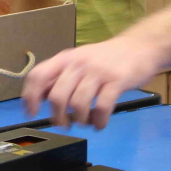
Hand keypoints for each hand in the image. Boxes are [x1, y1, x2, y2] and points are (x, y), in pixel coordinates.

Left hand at [22, 37, 159, 129]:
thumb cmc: (106, 58)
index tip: (30, 113)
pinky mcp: (117, 81)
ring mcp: (98, 72)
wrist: (140, 46)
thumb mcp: (79, 62)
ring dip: (80, 120)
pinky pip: (102, 107)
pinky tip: (100, 124)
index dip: (30, 97)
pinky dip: (99, 122)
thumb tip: (40, 97)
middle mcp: (79, 64)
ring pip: (78, 104)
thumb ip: (61, 77)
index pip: (38, 75)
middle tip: (64, 124)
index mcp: (65, 59)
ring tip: (86, 122)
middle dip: (58, 117)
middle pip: (57, 97)